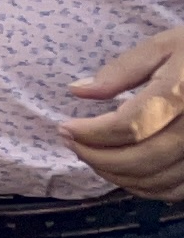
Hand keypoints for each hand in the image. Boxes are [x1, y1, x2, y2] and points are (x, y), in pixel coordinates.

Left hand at [65, 25, 183, 200]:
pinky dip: (147, 189)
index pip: (127, 127)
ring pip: (157, 180)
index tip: (65, 128)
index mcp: (181, 95)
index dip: (89, 134)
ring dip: (117, 176)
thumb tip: (78, 91)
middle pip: (140, 159)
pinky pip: (178, 191)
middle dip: (97, 158)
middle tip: (73, 145)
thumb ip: (122, 70)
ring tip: (94, 158)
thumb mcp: (165, 46)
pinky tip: (126, 173)